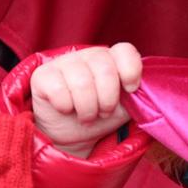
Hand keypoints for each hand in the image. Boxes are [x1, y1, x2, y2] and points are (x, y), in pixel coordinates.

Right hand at [31, 43, 141, 158]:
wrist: (71, 135)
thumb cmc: (100, 117)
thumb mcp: (125, 108)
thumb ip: (138, 95)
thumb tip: (145, 92)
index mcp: (111, 60)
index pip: (125, 51)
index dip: (130, 71)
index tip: (130, 90)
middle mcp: (88, 56)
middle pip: (104, 69)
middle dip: (107, 100)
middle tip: (103, 112)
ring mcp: (64, 63)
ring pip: (82, 82)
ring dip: (87, 109)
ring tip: (86, 116)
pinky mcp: (42, 75)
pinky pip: (58, 89)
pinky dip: (65, 106)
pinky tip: (66, 109)